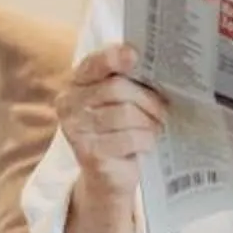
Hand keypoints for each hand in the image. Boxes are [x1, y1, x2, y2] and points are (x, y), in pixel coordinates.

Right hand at [58, 45, 168, 196]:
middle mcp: (69, 104)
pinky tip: (146, 144)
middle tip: (163, 109)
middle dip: (147, 98)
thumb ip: (128, 80)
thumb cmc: (119, 131)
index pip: (93, 63)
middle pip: (117, 88)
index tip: (134, 55)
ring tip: (155, 127)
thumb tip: (156, 63)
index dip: (113, 57)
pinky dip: (146, 140)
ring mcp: (76, 130)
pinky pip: (130, 138)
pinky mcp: (89, 154)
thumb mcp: (121, 101)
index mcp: (76, 83)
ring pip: (126, 113)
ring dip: (150, 122)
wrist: (108, 176)